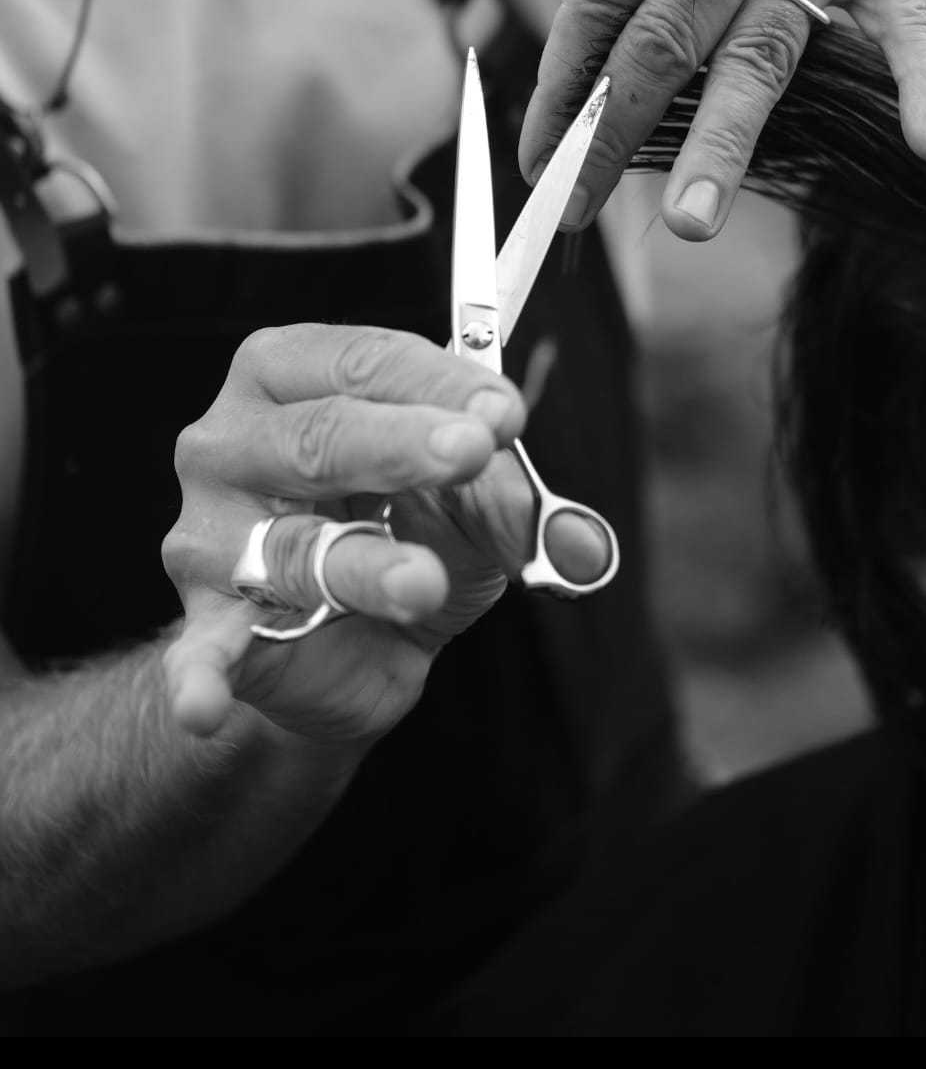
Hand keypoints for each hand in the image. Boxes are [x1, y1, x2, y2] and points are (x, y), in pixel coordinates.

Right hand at [161, 323, 606, 744]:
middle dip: (402, 442)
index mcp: (288, 376)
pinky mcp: (207, 624)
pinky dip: (202, 676)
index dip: (439, 382)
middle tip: (472, 451)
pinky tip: (203, 706)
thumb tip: (579, 545)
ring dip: (362, 566)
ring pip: (293, 545)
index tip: (505, 413)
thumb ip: (508, 506)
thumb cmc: (399, 536)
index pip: (363, 362)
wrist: (350, 650)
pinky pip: (206, 650)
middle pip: (319, 436)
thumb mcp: (467, 508)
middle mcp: (231, 441)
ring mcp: (211, 535)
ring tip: (422, 580)